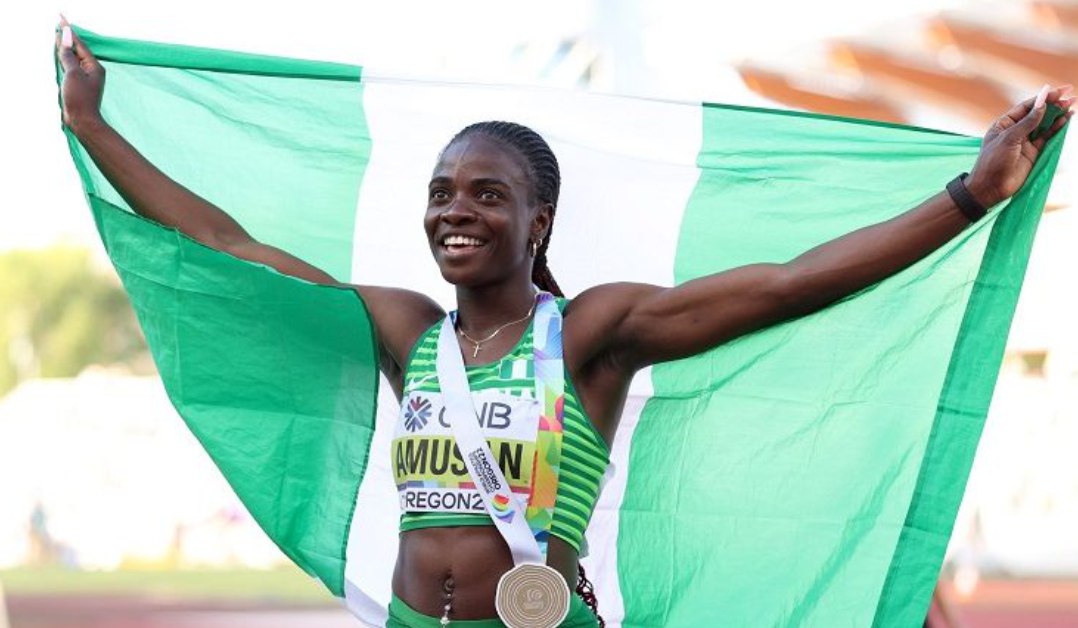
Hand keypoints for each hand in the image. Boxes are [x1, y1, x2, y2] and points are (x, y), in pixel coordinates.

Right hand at [56, 17, 106, 135]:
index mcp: (94, 66)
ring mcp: (87, 79)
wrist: (84, 122)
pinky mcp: (80, 86)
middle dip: (69, 40)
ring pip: (75, 60)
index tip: (62, 23)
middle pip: (79, 51)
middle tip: (61, 27)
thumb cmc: (80, 98)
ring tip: (59, 40)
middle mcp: (93, 71)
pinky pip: (73, 69)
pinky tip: (62, 58)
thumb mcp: (72, 74)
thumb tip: (65, 38)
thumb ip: (68, 56)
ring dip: (67, 50)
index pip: (80, 45)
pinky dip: (66, 61)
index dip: (70, 34)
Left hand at [966, 84, 1072, 207]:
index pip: (1026, 107)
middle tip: (1070, 95)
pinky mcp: (1033, 152)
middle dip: (1053, 104)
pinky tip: (1067, 119)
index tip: (1058, 91)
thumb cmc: (993, 161)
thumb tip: (1042, 104)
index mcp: (1004, 123)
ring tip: (1071, 104)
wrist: (990, 187)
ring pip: (1044, 124)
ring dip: (1058, 114)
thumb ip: (1028, 122)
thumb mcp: (1009, 139)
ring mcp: (1025, 141)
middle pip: (1037, 113)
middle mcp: (1015, 130)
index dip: (1043, 98)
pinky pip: (1047, 137)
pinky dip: (1057, 128)